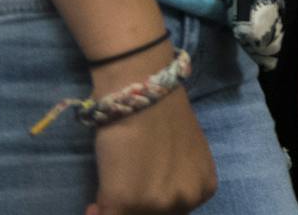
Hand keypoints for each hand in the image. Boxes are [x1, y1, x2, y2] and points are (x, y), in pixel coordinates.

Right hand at [87, 53, 215, 214]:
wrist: (142, 95)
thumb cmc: (160, 117)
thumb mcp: (182, 157)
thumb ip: (173, 182)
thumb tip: (150, 198)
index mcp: (204, 188)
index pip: (172, 213)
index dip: (150, 209)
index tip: (137, 202)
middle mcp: (186, 200)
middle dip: (133, 209)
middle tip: (115, 198)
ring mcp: (157, 204)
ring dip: (116, 209)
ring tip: (106, 194)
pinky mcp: (126, 203)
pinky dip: (97, 214)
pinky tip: (94, 204)